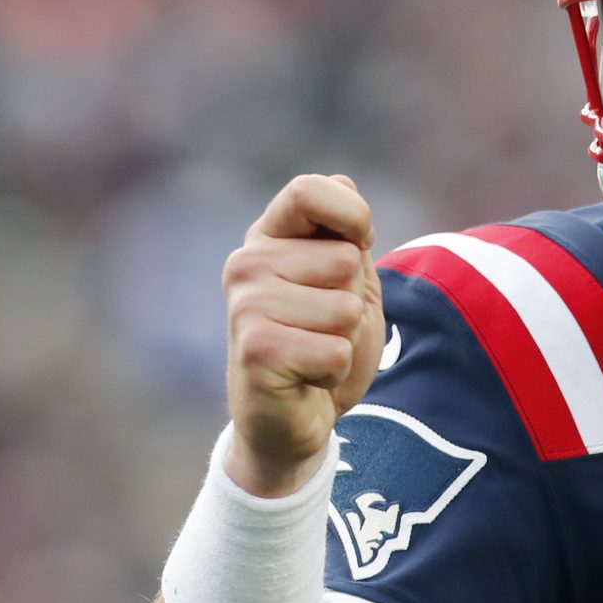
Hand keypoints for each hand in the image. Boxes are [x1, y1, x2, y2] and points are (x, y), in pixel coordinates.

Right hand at [220, 173, 386, 496]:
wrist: (295, 419)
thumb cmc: (322, 343)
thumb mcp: (346, 282)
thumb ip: (345, 234)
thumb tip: (342, 182)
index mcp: (268, 237)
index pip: (310, 190)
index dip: (352, 217)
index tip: (356, 248)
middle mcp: (247, 264)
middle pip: (346, 261)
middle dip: (353, 303)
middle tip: (322, 329)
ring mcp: (246, 306)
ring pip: (345, 310)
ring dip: (344, 341)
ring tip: (312, 353)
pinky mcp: (255, 351)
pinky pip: (336, 351)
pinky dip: (335, 372)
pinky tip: (304, 378)